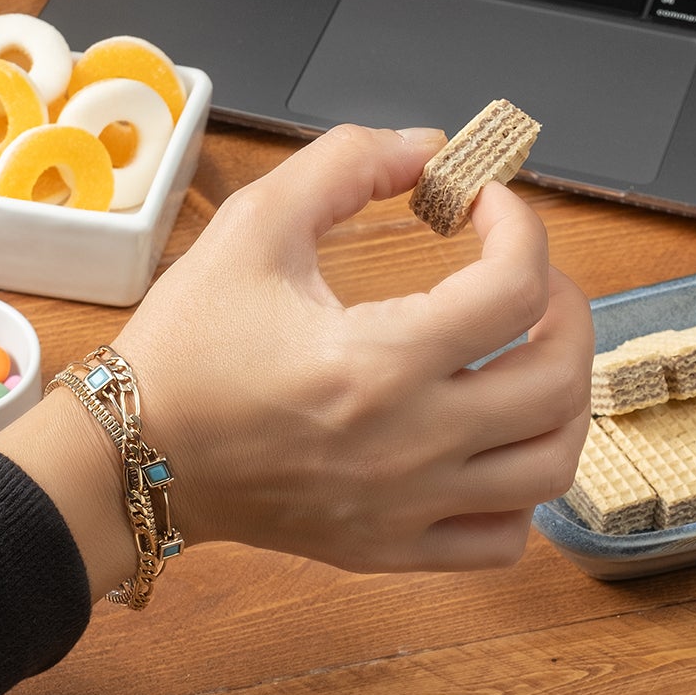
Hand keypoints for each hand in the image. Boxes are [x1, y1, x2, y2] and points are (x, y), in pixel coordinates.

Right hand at [115, 124, 593, 572]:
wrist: (132, 456)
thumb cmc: (187, 345)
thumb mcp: (253, 226)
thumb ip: (343, 164)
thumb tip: (425, 147)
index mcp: (379, 361)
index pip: (514, 289)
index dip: (519, 225)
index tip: (484, 203)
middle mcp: (410, 443)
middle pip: (558, 379)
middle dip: (563, 304)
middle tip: (525, 270)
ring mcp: (408, 506)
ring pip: (551, 464)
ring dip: (561, 395)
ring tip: (527, 349)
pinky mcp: (392, 547)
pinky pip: (503, 537)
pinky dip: (523, 487)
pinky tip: (492, 438)